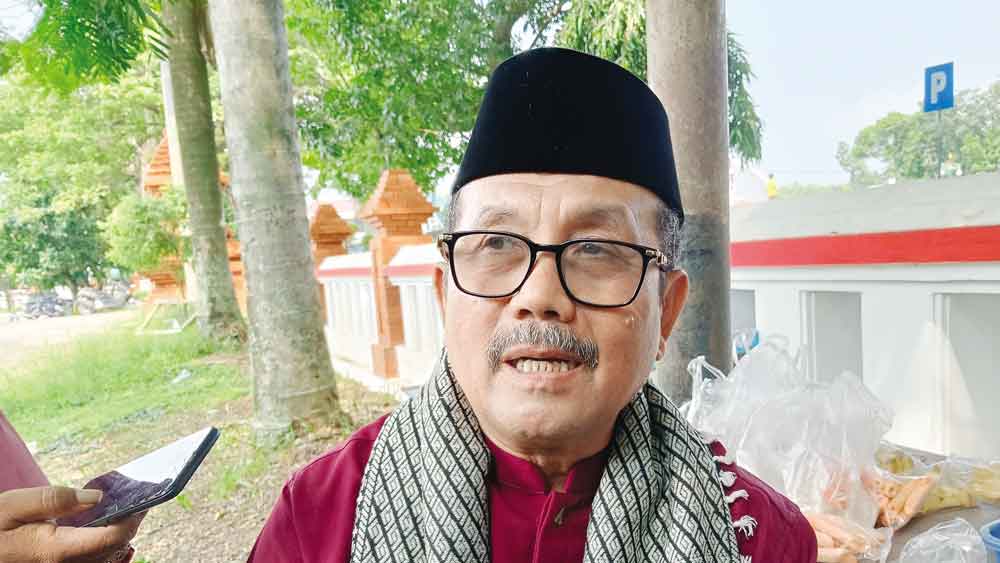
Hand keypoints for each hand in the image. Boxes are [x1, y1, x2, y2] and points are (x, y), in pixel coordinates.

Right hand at [0, 486, 143, 562]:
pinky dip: (104, 549)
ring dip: (118, 537)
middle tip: (139, 500)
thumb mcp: (12, 506)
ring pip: (104, 560)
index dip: (133, 518)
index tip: (144, 498)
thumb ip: (54, 499)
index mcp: (55, 551)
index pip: (112, 537)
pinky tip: (105, 533)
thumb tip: (95, 497)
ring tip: (124, 512)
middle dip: (130, 525)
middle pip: (113, 550)